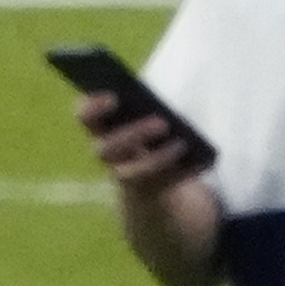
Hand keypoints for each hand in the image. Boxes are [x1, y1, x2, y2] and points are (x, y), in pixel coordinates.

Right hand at [73, 91, 204, 196]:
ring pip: (133, 172)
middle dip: (134, 135)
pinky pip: (161, 183)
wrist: (151, 177)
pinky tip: (200, 159)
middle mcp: (106, 154)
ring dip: (157, 159)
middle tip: (162, 123)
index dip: (93, 107)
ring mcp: (124, 175)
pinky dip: (183, 170)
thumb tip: (164, 105)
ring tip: (182, 143)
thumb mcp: (142, 113)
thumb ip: (143, 104)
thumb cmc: (147, 129)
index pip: (85, 116)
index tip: (114, 96)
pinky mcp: (147, 189)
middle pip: (106, 149)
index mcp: (100, 127)